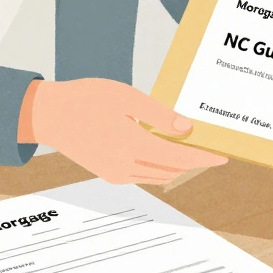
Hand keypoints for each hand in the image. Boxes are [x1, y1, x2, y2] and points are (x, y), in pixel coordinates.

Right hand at [18, 78, 226, 184]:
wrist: (49, 115)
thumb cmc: (86, 99)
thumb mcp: (127, 97)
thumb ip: (159, 115)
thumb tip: (186, 129)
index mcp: (132, 144)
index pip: (179, 157)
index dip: (203, 158)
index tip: (222, 157)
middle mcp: (125, 165)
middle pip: (172, 169)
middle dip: (193, 162)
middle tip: (209, 149)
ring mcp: (116, 173)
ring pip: (158, 175)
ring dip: (177, 166)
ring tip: (190, 150)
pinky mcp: (109, 174)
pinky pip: (143, 176)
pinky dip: (159, 168)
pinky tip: (163, 152)